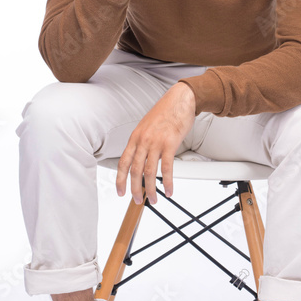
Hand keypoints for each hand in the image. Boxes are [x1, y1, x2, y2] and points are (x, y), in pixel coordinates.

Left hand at [116, 83, 195, 204]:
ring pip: (149, 172)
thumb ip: (142, 142)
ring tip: (153, 200)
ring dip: (151, 189)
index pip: (123, 162)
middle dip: (134, 189)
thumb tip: (142, 159)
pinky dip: (167, 182)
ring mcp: (156, 142)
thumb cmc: (165, 112)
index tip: (120, 192)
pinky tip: (168, 190)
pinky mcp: (170, 143)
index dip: (120, 179)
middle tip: (137, 201)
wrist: (180, 99)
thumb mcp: (147, 126)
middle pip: (134, 170)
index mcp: (135, 137)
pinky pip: (166, 168)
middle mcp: (143, 140)